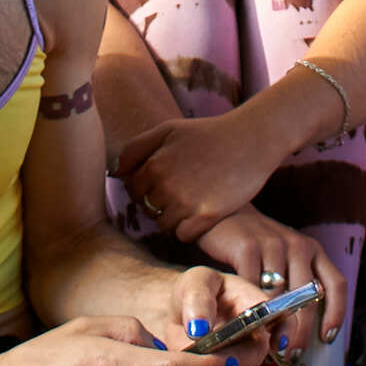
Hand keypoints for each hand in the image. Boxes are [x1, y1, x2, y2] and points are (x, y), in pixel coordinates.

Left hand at [117, 110, 270, 243]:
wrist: (251, 139)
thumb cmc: (208, 134)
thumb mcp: (169, 130)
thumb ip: (136, 148)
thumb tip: (114, 173)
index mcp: (154, 164)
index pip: (133, 190)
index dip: (145, 189)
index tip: (164, 183)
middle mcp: (166, 184)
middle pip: (148, 209)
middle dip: (159, 204)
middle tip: (182, 192)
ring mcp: (186, 202)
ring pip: (163, 225)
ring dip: (173, 218)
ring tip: (192, 201)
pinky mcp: (207, 216)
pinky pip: (184, 235)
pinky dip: (190, 228)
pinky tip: (201, 213)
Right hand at [168, 206, 344, 346]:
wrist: (224, 213)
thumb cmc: (256, 246)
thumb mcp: (283, 259)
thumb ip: (293, 286)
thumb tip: (298, 333)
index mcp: (312, 250)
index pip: (335, 284)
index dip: (335, 314)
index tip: (327, 338)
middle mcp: (297, 246)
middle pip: (307, 298)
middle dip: (300, 331)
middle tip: (289, 352)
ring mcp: (273, 245)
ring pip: (279, 296)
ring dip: (273, 325)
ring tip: (266, 344)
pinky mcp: (248, 247)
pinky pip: (251, 288)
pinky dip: (247, 308)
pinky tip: (243, 321)